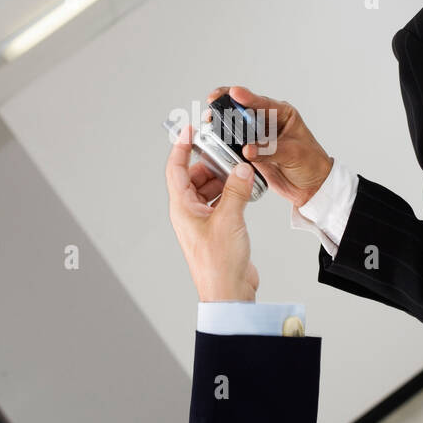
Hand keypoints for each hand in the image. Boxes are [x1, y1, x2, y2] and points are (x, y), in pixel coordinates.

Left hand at [165, 121, 258, 301]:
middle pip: (195, 177)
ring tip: (240, 171)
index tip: (190, 130)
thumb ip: (236, 190)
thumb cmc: (219, 264)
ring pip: (210, 190)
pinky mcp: (217, 229)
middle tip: (228, 153)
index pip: (176, 169)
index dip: (181, 147)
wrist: (229, 292)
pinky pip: (221, 203)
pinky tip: (246, 190)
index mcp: (182, 208)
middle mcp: (189, 213)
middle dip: (212, 163)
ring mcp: (203, 222)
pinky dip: (232, 193)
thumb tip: (241, 168)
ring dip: (224, 179)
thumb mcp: (229, 219)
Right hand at [205, 84, 332, 208]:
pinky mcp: (250, 152)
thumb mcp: (293, 154)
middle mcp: (268, 122)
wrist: (311, 187)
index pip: (262, 103)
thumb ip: (269, 150)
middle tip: (213, 103)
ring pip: (236, 126)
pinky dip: (223, 142)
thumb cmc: (311, 164)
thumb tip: (247, 149)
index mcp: (282, 114)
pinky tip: (214, 139)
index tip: (234, 92)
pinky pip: (234, 144)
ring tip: (210, 121)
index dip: (247, 97)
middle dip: (226, 105)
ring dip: (222, 123)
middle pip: (244, 109)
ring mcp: (257, 137)